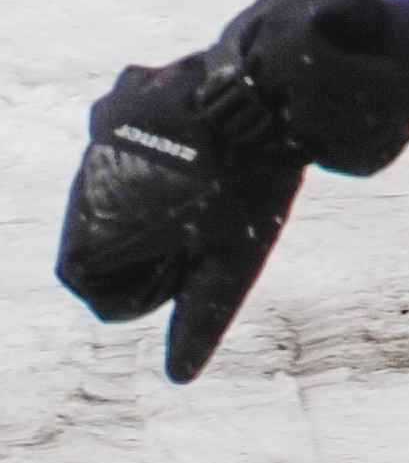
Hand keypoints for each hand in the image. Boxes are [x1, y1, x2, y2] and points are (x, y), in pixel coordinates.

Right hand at [59, 56, 305, 382]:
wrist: (269, 88)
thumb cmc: (249, 184)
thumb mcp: (230, 263)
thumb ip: (199, 319)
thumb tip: (178, 375)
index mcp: (97, 219)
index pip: (84, 281)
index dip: (135, 289)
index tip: (183, 270)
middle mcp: (85, 172)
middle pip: (93, 234)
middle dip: (138, 247)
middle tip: (200, 233)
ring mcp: (100, 128)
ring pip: (108, 189)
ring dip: (143, 204)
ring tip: (204, 191)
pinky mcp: (122, 96)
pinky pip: (123, 143)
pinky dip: (150, 160)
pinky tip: (199, 153)